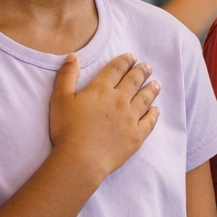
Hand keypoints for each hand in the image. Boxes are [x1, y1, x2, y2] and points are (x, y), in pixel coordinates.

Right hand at [47, 53, 161, 178]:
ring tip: (156, 84)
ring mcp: (130, 118)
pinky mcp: (136, 135)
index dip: (125, 61)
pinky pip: (149, 121)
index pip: (116, 69)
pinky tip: (156, 110)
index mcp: (101, 89)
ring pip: (145, 99)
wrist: (81, 160)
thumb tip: (73, 56)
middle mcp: (119, 100)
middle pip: (134, 81)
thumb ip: (66, 76)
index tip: (132, 57)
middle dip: (142, 72)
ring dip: (151, 89)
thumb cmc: (67, 130)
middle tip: (148, 67)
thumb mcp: (60, 99)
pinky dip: (154, 114)